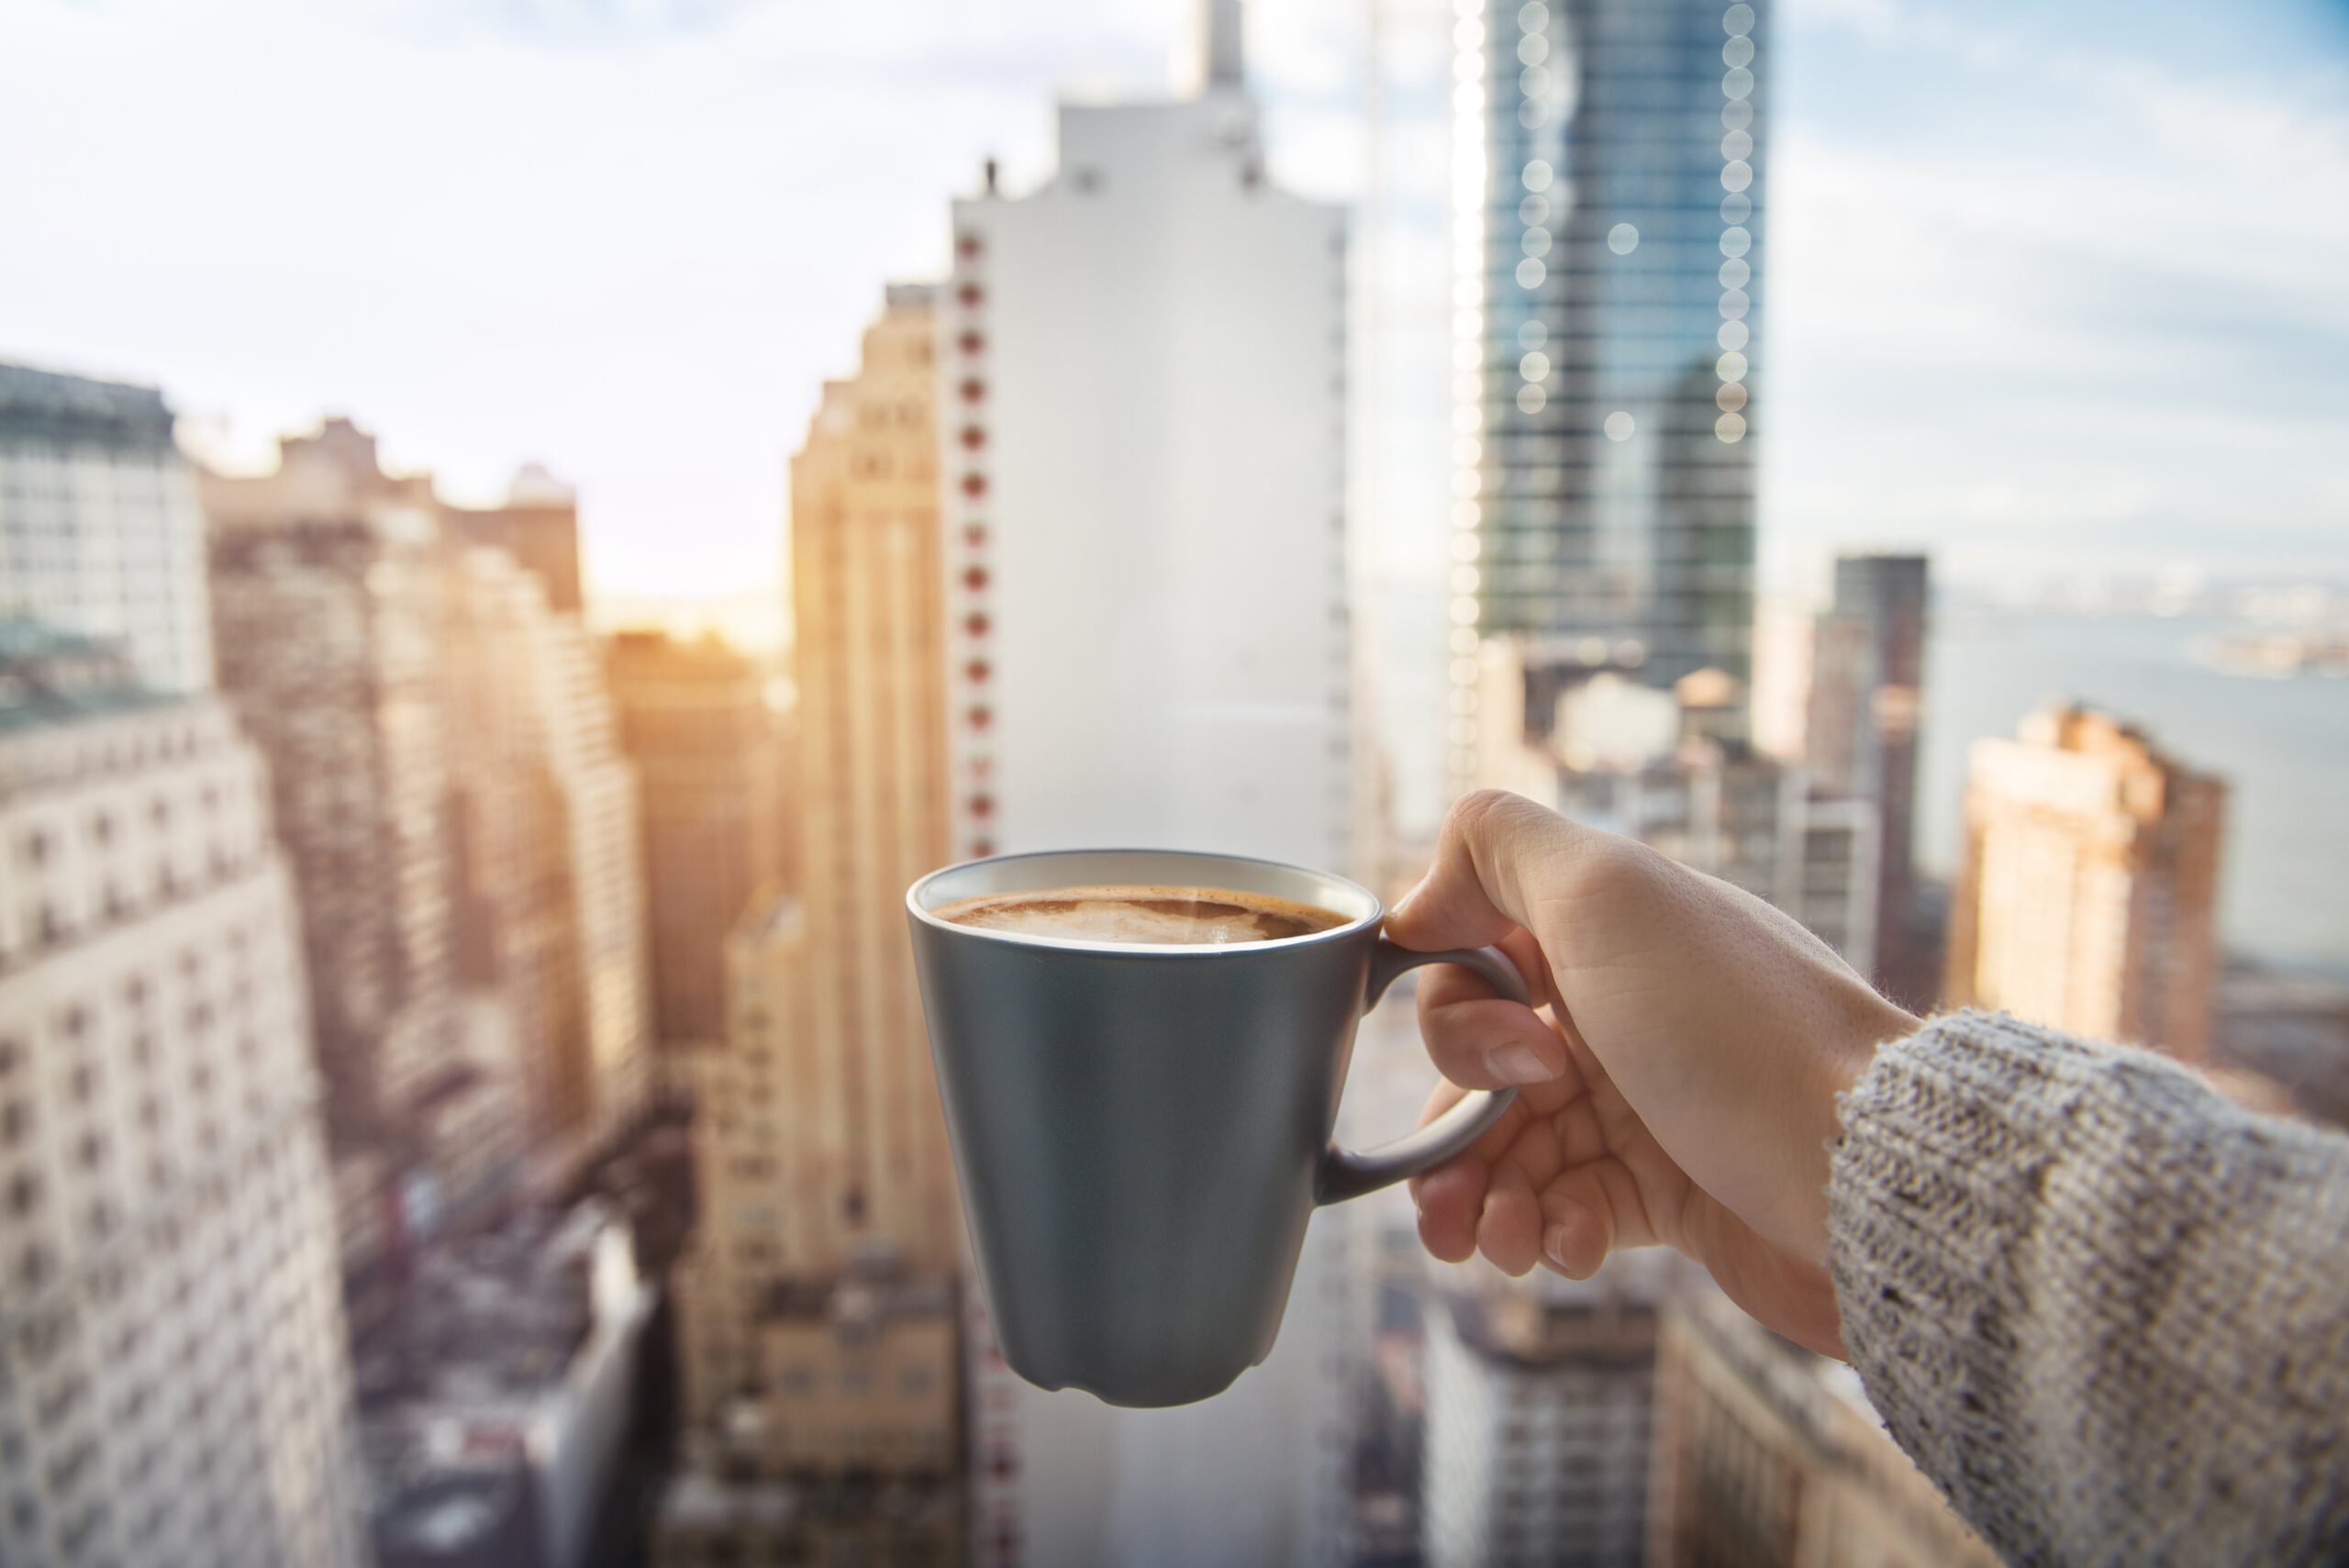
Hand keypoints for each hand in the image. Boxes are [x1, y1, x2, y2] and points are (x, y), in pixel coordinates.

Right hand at [1389, 790, 1918, 1356]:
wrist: (1868, 1175)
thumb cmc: (1736, 1030)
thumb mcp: (1607, 890)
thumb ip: (1494, 844)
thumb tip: (1418, 898)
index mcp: (1603, 934)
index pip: (1470, 963)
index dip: (1459, 1014)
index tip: (1516, 1043)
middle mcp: (1619, 1011)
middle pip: (1478, 1069)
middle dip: (1452, 1129)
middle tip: (1486, 1162)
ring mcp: (1643, 1106)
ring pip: (1509, 1153)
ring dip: (1480, 1202)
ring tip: (1495, 1242)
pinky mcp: (1669, 1195)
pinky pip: (1565, 1213)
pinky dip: (1548, 1235)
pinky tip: (1571, 1247)